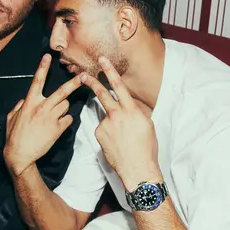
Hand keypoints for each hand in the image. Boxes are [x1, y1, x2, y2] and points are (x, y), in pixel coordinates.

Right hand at [4, 54, 81, 176]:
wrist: (21, 154)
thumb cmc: (15, 136)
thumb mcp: (11, 117)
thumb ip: (18, 106)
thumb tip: (24, 100)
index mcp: (29, 102)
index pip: (37, 81)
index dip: (43, 67)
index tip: (48, 57)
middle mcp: (42, 107)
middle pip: (62, 91)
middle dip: (74, 83)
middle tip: (84, 76)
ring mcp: (51, 118)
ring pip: (66, 105)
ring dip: (63, 108)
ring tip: (55, 116)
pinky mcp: (57, 129)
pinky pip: (68, 119)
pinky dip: (65, 121)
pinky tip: (57, 126)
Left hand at [80, 57, 159, 189]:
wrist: (137, 168)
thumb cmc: (146, 148)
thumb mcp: (147, 124)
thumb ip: (135, 112)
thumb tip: (129, 107)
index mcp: (131, 110)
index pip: (119, 86)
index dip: (110, 72)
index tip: (102, 61)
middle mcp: (117, 115)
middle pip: (101, 95)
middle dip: (92, 83)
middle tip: (83, 75)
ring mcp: (106, 125)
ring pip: (106, 116)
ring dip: (111, 122)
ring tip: (123, 137)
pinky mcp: (99, 134)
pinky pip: (103, 129)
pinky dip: (108, 133)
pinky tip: (116, 143)